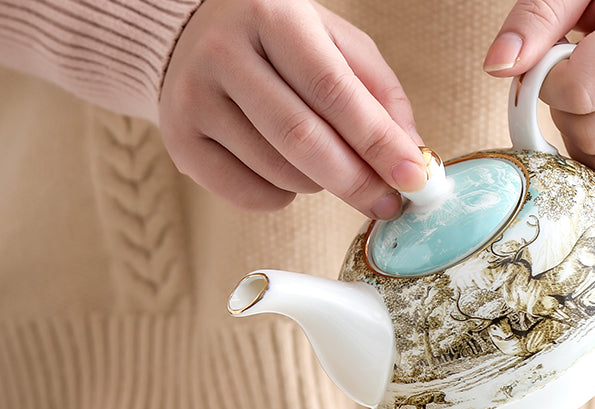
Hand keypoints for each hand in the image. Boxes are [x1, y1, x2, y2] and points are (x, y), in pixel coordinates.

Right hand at [159, 0, 426, 216]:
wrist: (190, 38)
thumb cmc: (276, 42)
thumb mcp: (332, 43)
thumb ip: (376, 91)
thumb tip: (410, 153)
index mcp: (272, 13)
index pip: (334, 90)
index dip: (378, 142)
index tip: (415, 177)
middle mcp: (224, 53)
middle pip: (302, 139)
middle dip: (355, 181)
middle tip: (386, 203)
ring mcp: (194, 99)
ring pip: (278, 173)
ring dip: (317, 184)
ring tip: (324, 167)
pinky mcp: (180, 142)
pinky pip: (247, 195)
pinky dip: (281, 198)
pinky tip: (284, 173)